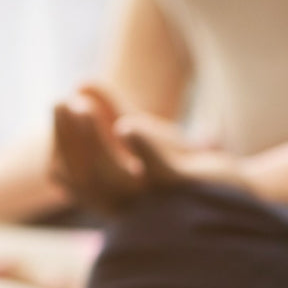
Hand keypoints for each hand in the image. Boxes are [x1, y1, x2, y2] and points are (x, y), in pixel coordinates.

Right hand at [51, 85, 248, 213]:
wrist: (230, 187)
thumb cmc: (180, 163)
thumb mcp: (141, 131)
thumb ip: (111, 108)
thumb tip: (80, 82)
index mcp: (109, 195)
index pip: (68, 175)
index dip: (59, 142)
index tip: (57, 104)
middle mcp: (124, 204)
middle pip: (82, 176)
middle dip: (66, 136)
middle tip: (58, 101)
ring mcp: (151, 199)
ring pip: (111, 176)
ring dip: (92, 141)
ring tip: (81, 107)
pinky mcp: (180, 188)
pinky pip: (156, 172)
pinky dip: (140, 149)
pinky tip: (126, 126)